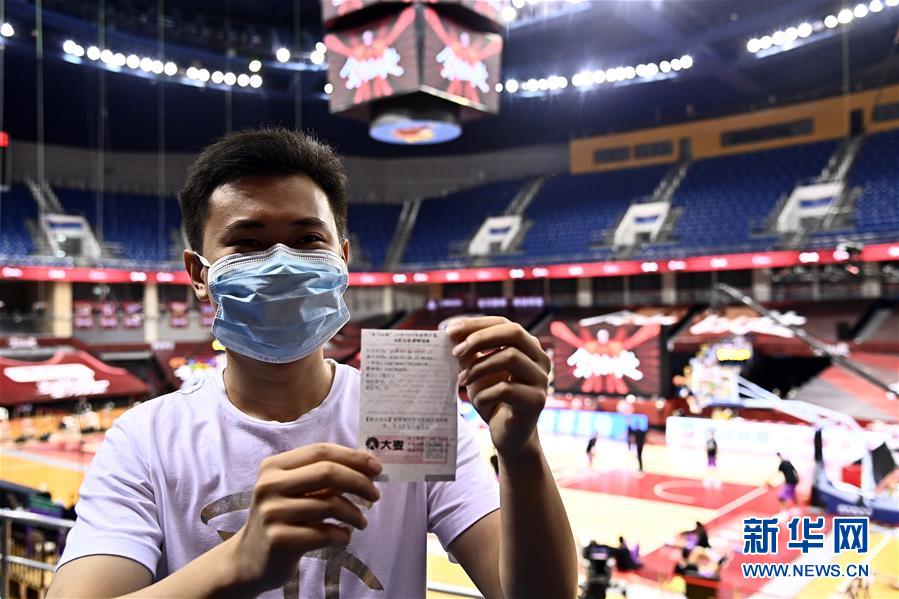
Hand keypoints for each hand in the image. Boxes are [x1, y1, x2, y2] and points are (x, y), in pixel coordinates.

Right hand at [226, 443, 381, 593]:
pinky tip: (344, 537)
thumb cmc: (281, 518)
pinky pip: (325, 533)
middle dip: (359, 482)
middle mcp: (269, 485)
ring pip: (330, 504)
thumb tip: (368, 465)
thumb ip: (321, 476)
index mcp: (274, 466)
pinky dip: (343, 535)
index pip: (321, 451)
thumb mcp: (293, 490)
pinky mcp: (279, 540)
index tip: (377, 468)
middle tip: (376, 495)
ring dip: (355, 514)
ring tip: (362, 521)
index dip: (353, 457)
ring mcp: (271, 513)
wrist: (249, 560)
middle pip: (327, 473)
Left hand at [449, 316, 550, 455]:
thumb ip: (470, 352)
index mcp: (527, 346)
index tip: (449, 330)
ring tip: (462, 380)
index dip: (476, 324)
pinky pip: (507, 389)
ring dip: (479, 367)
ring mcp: (542, 379)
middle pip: (514, 333)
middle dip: (480, 338)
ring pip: (511, 357)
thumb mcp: (478, 371)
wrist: (509, 436)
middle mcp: (540, 358)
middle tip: (455, 351)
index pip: (504, 323)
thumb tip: (452, 332)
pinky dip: (485, 394)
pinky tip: (477, 402)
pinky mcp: (537, 401)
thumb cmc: (493, 399)